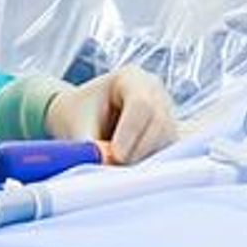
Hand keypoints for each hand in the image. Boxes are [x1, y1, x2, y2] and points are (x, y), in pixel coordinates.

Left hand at [43, 66, 177, 163]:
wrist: (81, 121)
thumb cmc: (78, 118)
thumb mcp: (78, 129)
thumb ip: (93, 148)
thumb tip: (111, 166)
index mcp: (130, 78)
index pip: (141, 103)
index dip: (131, 132)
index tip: (115, 155)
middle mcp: (154, 91)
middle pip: (159, 122)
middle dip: (139, 149)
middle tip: (115, 166)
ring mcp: (166, 111)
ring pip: (166, 140)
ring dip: (144, 159)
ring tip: (117, 168)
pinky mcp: (168, 134)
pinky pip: (167, 152)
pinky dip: (149, 164)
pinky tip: (129, 168)